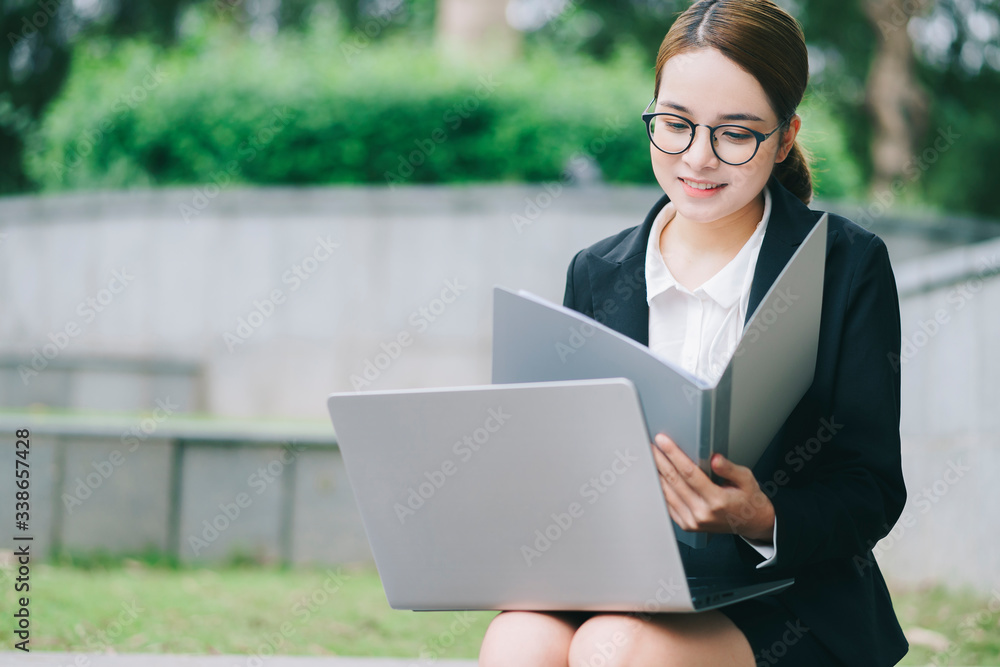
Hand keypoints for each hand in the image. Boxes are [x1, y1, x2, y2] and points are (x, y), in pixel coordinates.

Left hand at [651, 433, 774, 541]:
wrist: (751, 524)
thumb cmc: (749, 500)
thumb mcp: (747, 479)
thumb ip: (729, 468)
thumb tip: (715, 458)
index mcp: (717, 500)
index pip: (689, 473)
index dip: (673, 454)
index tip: (663, 441)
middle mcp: (702, 513)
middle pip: (674, 481)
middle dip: (660, 460)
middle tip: (651, 445)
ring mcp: (693, 522)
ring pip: (667, 493)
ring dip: (657, 473)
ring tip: (650, 457)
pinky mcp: (687, 525)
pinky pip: (668, 505)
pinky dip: (660, 489)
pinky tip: (657, 476)